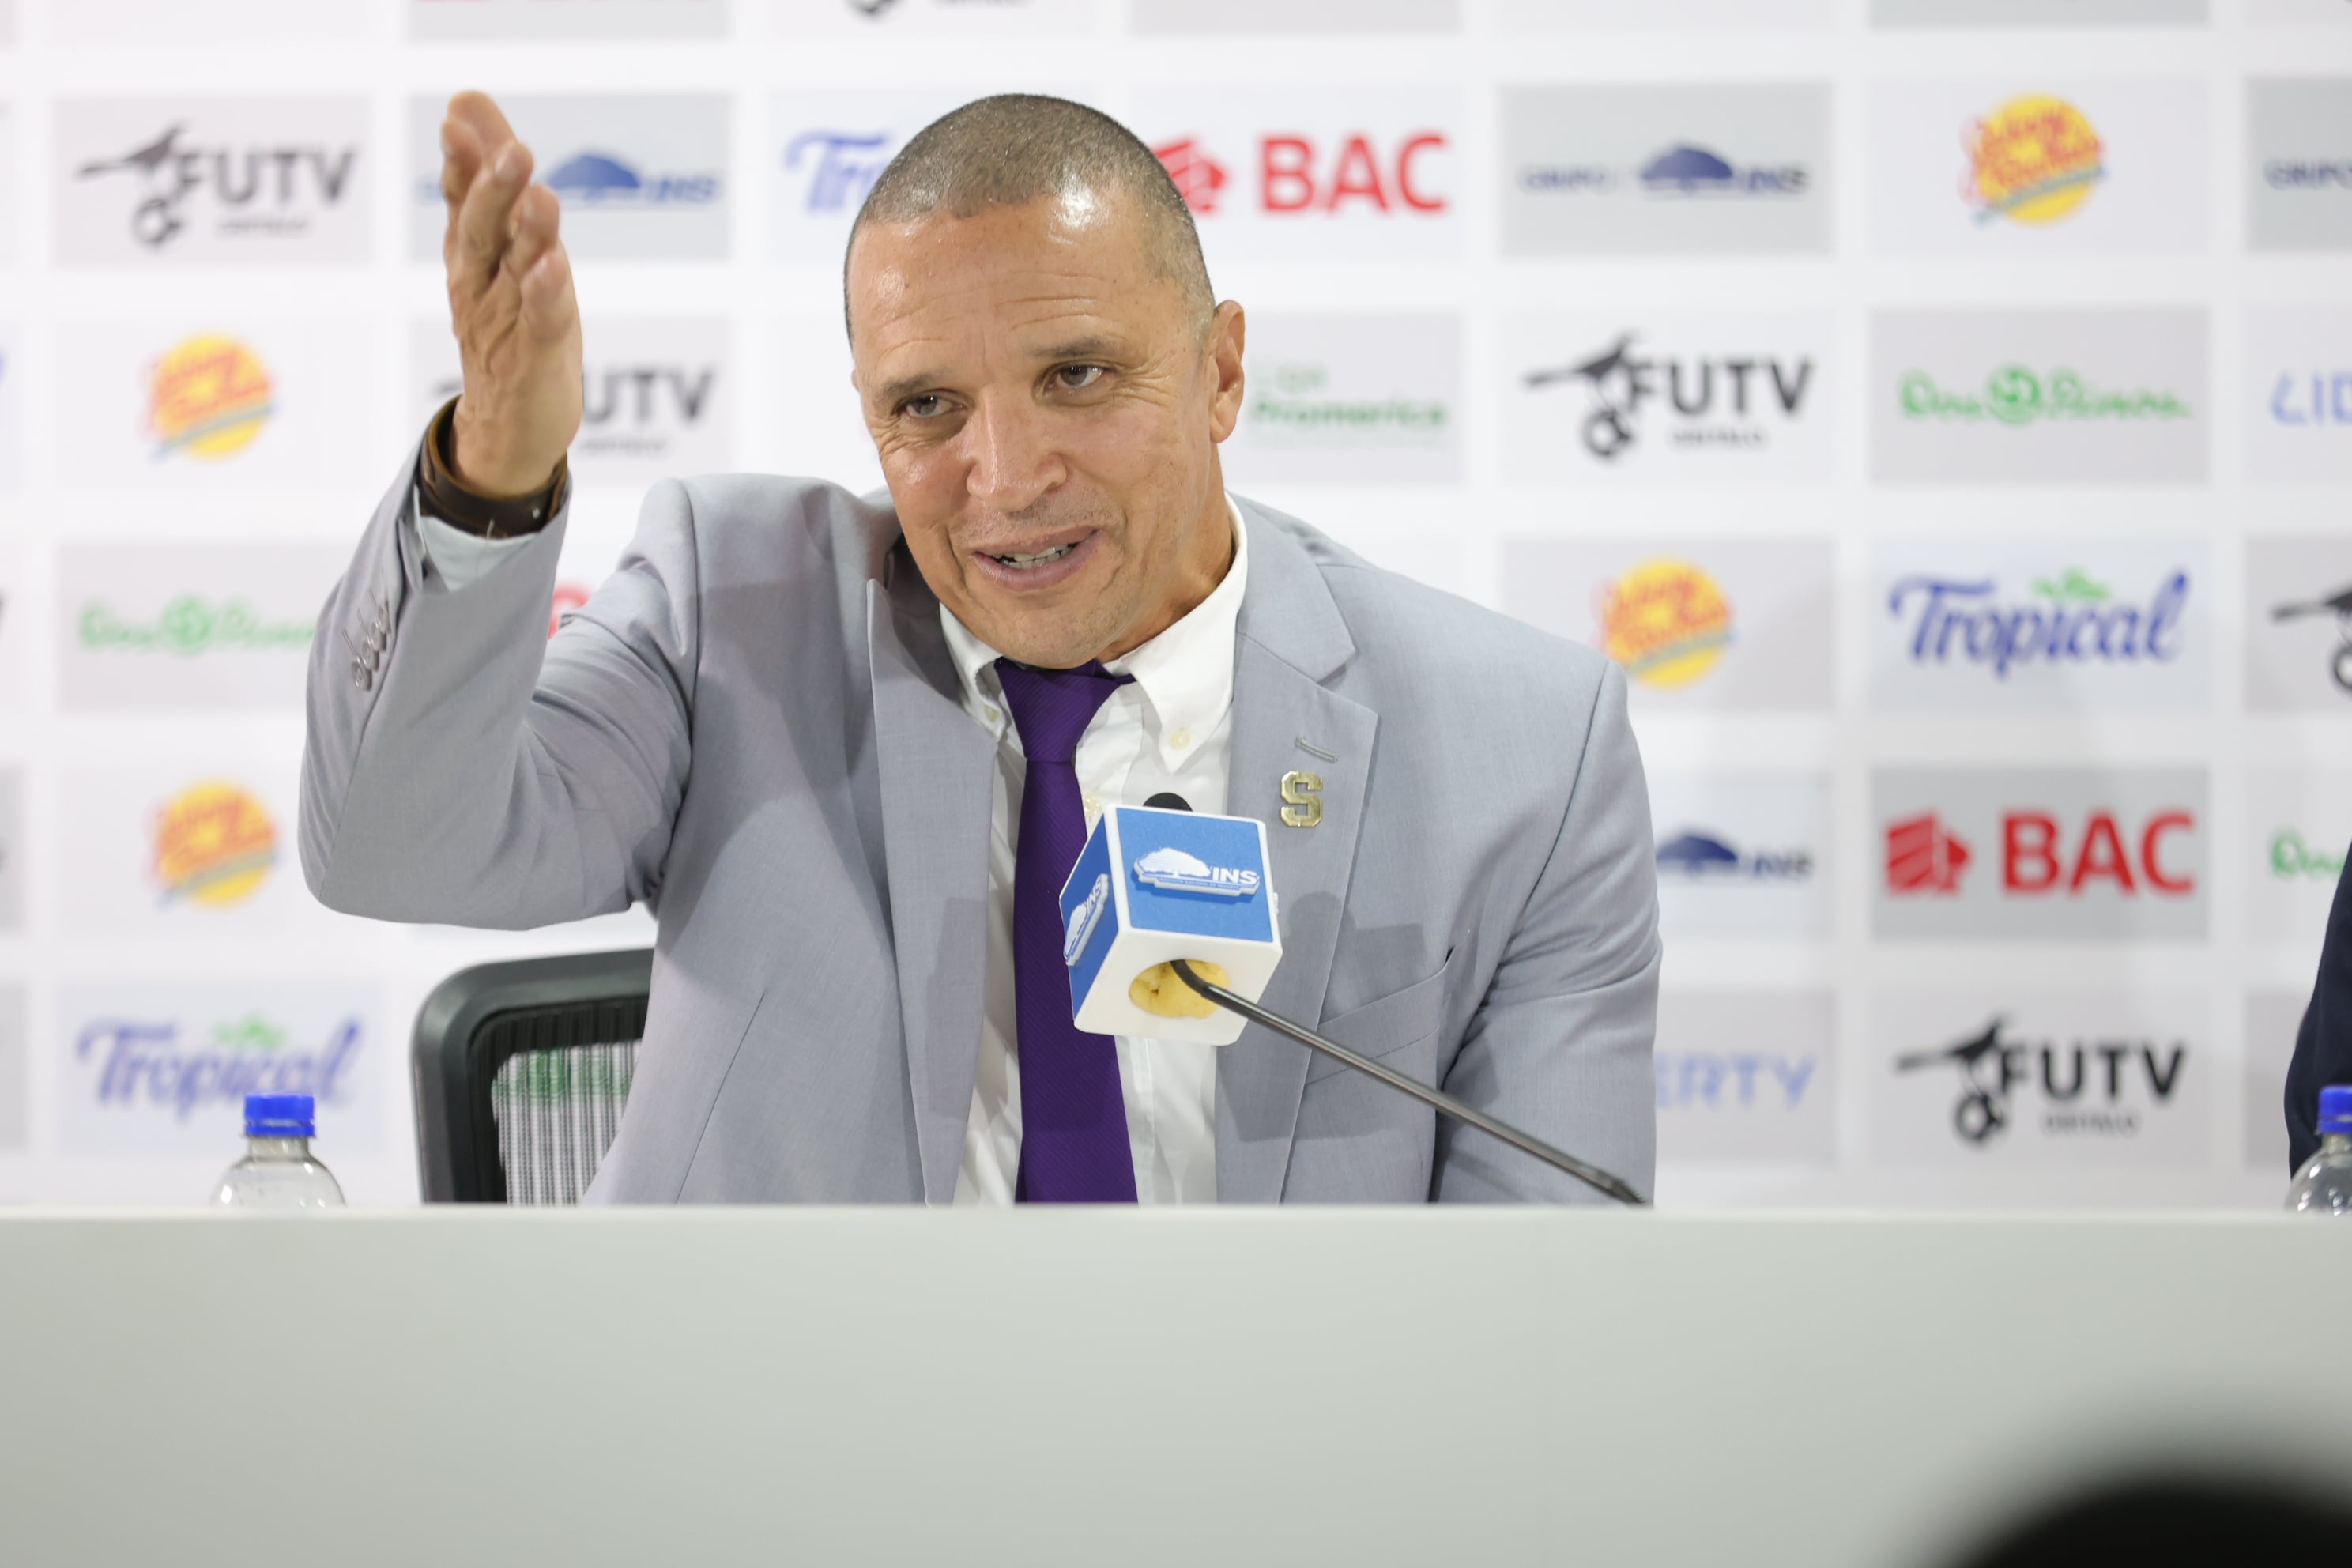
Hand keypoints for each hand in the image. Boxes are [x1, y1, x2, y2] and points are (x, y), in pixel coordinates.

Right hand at [439, 91, 581, 496]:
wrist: (505, 430)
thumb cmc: (510, 331)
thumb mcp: (498, 256)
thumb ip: (482, 185)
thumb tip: (466, 105)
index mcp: (473, 256)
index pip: (465, 199)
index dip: (465, 159)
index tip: (462, 115)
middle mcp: (482, 284)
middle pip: (484, 229)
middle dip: (494, 188)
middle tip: (512, 149)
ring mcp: (503, 323)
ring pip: (514, 271)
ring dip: (528, 233)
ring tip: (539, 197)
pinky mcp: (531, 360)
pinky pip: (539, 323)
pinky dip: (545, 296)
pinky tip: (552, 269)